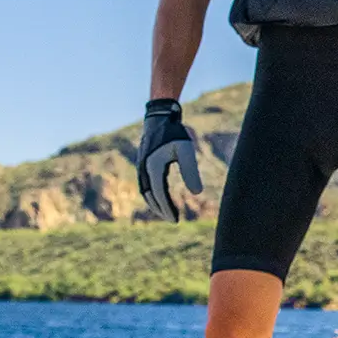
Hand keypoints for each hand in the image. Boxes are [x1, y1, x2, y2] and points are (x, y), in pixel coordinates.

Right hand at [136, 99, 201, 221]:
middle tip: (173, 220)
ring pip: (145, 191)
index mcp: (153, 166)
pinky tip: (160, 197)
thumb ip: (191, 171)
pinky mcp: (142, 163)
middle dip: (160, 209)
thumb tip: (197, 193)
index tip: (175, 219)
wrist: (159, 117)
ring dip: (154, 203)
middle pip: (150, 196)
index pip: (159, 194)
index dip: (167, 208)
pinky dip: (151, 194)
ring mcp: (141, 166)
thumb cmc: (175, 132)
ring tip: (166, 212)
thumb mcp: (186, 150)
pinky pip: (144, 184)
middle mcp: (144, 168)